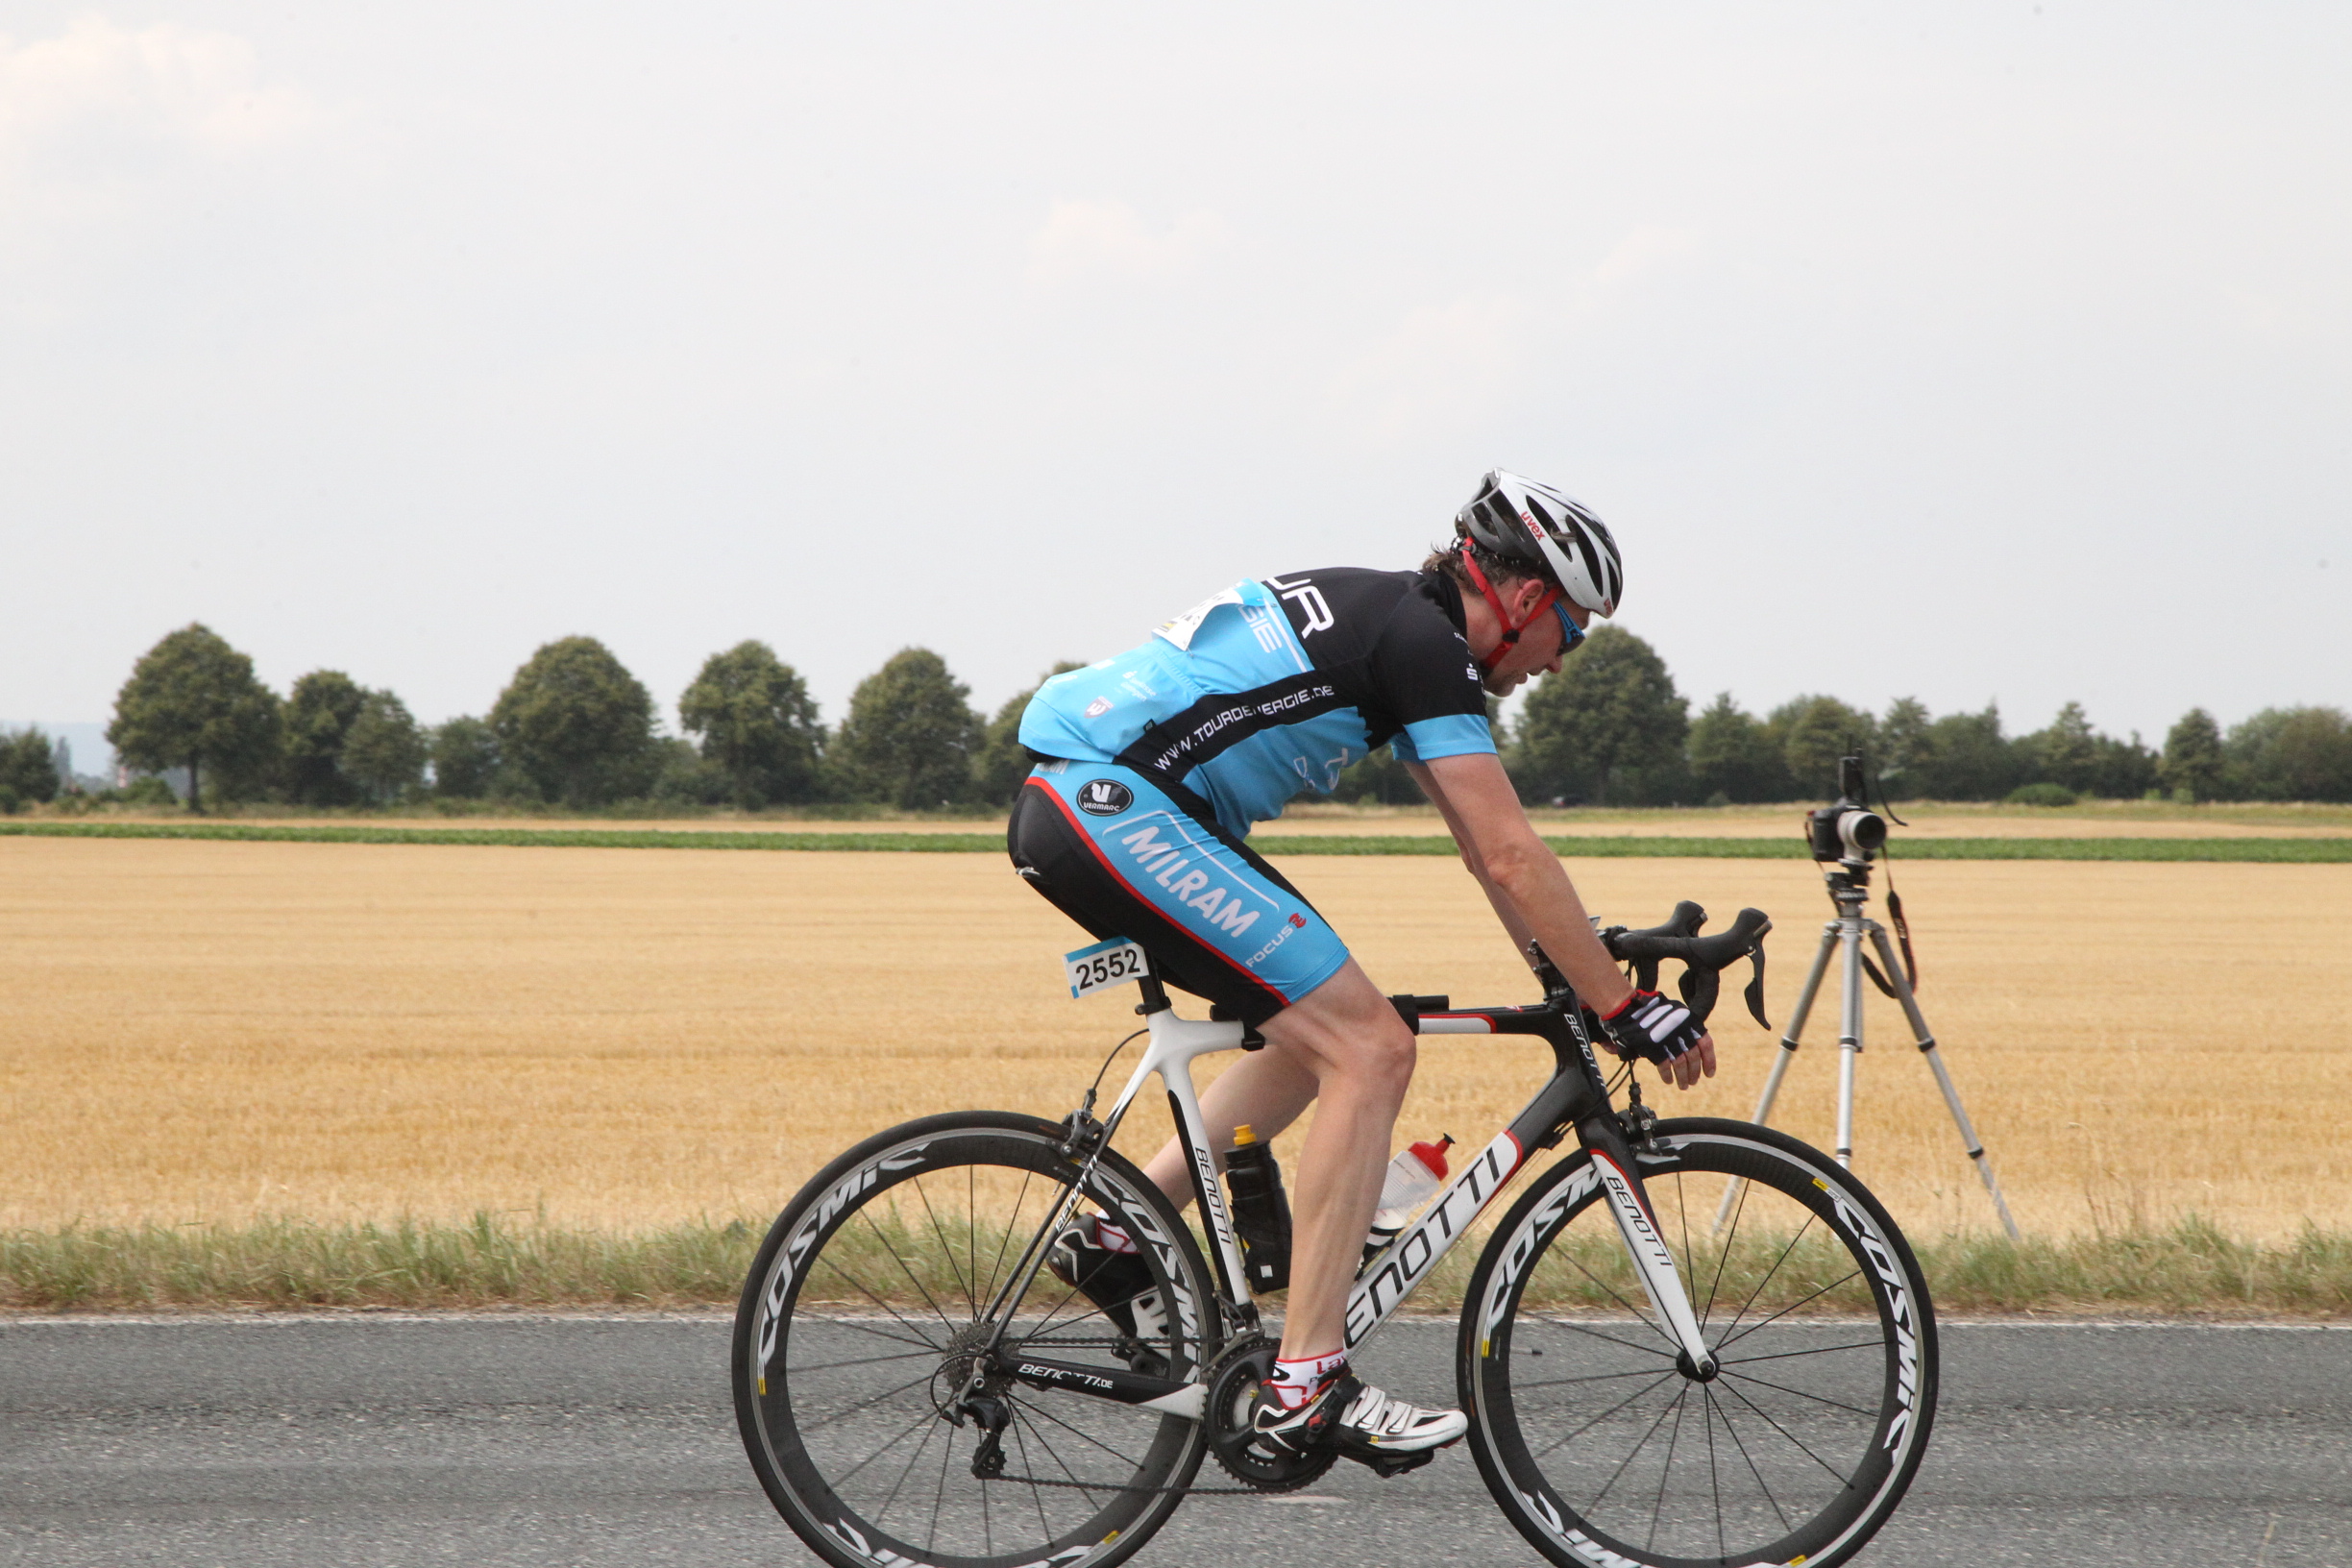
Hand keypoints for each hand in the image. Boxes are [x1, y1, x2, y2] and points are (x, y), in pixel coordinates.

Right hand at [1599, 989, 1716, 1090]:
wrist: (1629, 1006)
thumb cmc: (1652, 1009)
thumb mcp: (1675, 1013)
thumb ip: (1685, 1029)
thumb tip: (1693, 1047)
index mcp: (1690, 1021)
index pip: (1706, 1045)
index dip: (1709, 1061)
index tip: (1709, 1074)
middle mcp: (1682, 1030)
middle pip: (1693, 1057)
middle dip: (1694, 1072)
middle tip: (1692, 1081)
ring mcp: (1668, 1039)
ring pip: (1681, 1064)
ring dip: (1683, 1078)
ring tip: (1683, 1085)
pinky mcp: (1654, 1047)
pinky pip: (1664, 1066)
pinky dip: (1667, 1075)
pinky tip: (1668, 1080)